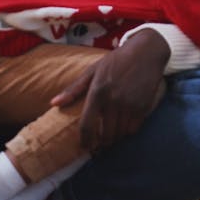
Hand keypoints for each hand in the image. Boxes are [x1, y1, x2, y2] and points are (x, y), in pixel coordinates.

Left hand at [50, 29, 169, 150]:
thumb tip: (54, 104)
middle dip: (101, 143)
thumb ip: (74, 89)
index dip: (84, 140)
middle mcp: (113, 100)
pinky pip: (133, 129)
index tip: (84, 147)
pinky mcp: (143, 106)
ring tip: (111, 138)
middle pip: (105, 134)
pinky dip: (128, 131)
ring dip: (114, 138)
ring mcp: (129, 104)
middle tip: (99, 146)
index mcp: (97, 92)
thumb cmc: (116, 60)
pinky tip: (124, 128)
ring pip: (120, 134)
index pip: (87, 125)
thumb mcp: (93, 70)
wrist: (146, 52)